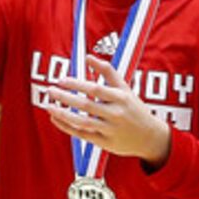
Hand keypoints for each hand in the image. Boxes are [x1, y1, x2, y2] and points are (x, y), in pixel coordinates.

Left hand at [40, 59, 170, 163]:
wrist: (151, 137)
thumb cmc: (134, 109)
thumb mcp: (125, 88)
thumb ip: (108, 72)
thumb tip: (88, 56)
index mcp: (121, 98)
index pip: (95, 89)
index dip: (77, 84)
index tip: (61, 80)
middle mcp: (115, 114)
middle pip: (86, 105)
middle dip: (65, 97)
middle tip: (49, 90)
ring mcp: (110, 129)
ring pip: (82, 122)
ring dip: (62, 114)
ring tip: (48, 106)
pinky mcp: (104, 142)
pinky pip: (82, 134)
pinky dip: (67, 127)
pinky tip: (55, 118)